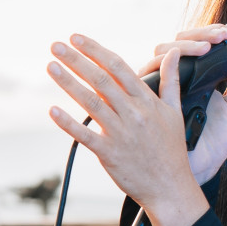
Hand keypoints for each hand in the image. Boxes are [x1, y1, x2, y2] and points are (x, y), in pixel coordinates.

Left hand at [46, 34, 210, 225]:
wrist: (171, 187)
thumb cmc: (172, 150)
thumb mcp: (176, 111)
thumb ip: (171, 81)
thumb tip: (173, 53)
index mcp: (146, 101)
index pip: (118, 67)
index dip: (95, 50)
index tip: (77, 38)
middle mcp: (133, 113)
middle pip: (101, 79)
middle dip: (76, 60)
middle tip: (56, 45)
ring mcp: (121, 133)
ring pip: (91, 102)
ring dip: (68, 82)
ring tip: (50, 66)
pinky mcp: (110, 154)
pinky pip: (86, 135)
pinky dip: (68, 123)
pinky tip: (52, 110)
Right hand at [133, 26, 226, 184]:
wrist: (201, 170)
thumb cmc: (215, 143)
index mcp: (193, 79)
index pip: (194, 47)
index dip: (208, 36)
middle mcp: (173, 80)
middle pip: (175, 44)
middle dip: (197, 36)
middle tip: (218, 37)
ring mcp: (158, 89)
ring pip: (160, 54)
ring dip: (182, 47)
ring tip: (205, 49)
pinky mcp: (146, 101)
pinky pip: (146, 77)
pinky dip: (158, 65)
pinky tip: (173, 62)